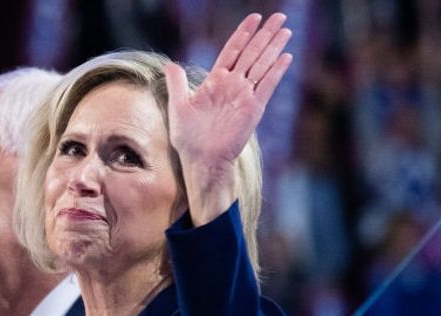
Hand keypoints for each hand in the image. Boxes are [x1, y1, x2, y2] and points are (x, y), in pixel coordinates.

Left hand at [165, 13, 292, 224]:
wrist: (202, 158)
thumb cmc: (189, 136)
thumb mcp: (179, 106)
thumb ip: (178, 83)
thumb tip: (171, 64)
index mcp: (216, 81)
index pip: (232, 51)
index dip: (243, 34)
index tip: (254, 17)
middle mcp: (233, 85)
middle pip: (252, 53)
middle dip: (265, 34)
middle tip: (279, 16)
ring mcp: (244, 95)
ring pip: (262, 65)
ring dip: (274, 47)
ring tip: (286, 29)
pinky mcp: (253, 108)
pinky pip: (266, 85)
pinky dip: (275, 71)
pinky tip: (285, 56)